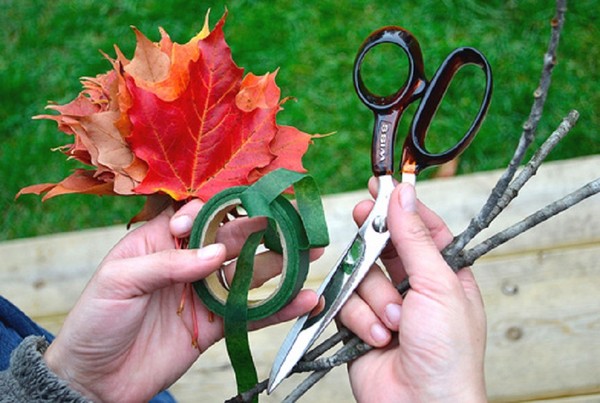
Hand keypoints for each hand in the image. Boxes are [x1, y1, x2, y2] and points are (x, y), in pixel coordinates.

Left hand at [45, 202, 317, 401]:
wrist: (95, 379)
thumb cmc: (95, 320)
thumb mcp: (120, 280)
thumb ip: (168, 263)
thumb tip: (217, 253)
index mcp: (161, 240)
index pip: (198, 214)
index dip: (219, 211)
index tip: (231, 217)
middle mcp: (189, 261)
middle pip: (234, 239)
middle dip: (266, 230)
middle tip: (297, 224)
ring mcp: (205, 293)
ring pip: (250, 273)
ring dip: (282, 264)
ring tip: (312, 254)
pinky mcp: (216, 324)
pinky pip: (251, 312)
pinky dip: (278, 307)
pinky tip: (303, 300)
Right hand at [338, 181, 486, 401]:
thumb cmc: (447, 352)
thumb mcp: (437, 285)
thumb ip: (414, 238)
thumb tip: (401, 195)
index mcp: (445, 273)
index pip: (422, 227)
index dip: (401, 207)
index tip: (380, 185)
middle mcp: (414, 286)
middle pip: (384, 245)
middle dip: (374, 242)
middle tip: (362, 216)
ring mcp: (386, 304)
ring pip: (362, 274)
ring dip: (375, 299)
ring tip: (394, 324)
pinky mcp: (360, 324)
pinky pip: (347, 302)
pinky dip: (360, 319)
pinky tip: (377, 338)